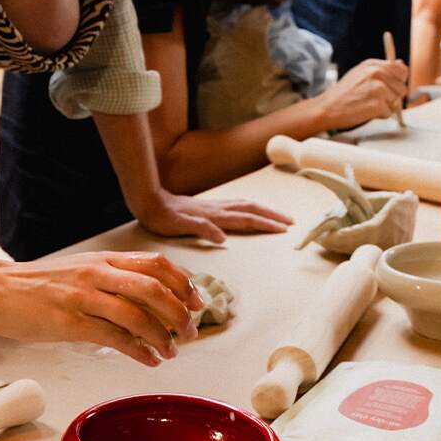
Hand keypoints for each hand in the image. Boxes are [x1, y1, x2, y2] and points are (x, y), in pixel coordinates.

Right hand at [0, 251, 203, 364]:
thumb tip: (145, 296)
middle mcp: (97, 274)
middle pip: (154, 288)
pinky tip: (149, 360)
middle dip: (179, 313)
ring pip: (138, 315)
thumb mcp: (79, 270)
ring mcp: (84, 297)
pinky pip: (115, 338)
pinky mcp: (70, 322)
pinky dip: (139, 351)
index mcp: (103, 259)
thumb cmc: (35, 284)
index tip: (196, 302)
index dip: (183, 283)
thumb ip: (110, 278)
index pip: (156, 264)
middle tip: (190, 332)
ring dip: (162, 336)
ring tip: (171, 351)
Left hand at [136, 190, 291, 245]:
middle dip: (272, 216)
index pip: (246, 220)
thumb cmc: (163, 217)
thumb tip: (222, 238)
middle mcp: (218, 209)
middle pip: (251, 210)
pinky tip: (250, 211)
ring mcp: (214, 206)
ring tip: (277, 216)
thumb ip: (202, 230)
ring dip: (263, 210)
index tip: (283, 230)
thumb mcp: (180, 226)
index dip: (265, 224)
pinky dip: (250, 209)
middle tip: (290, 222)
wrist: (150, 202)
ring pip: (245, 205)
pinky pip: (237, 206)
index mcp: (215, 216)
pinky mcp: (209, 206)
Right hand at [316, 59, 410, 130]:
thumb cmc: (343, 93)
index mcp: (373, 64)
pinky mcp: (378, 104)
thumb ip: (381, 69)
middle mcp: (377, 73)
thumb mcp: (360, 73)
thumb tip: (401, 65)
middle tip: (373, 98)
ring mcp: (378, 88)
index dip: (399, 81)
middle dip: (392, 96)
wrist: (327, 108)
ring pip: (397, 101)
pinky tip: (366, 111)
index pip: (401, 70)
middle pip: (402, 87)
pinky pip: (389, 112)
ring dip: (386, 106)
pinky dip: (380, 115)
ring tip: (368, 104)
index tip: (391, 87)